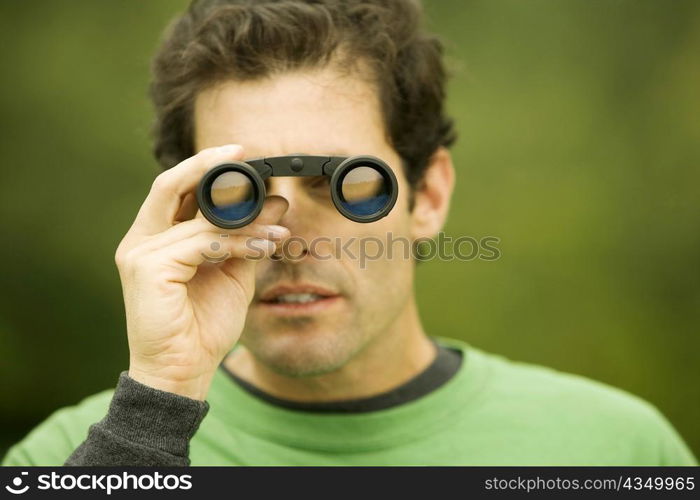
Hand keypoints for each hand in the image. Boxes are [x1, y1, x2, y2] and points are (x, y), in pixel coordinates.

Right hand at [115, 145, 288, 399]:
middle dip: (207, 165)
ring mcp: (139, 253)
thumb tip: (275, 202)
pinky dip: (237, 243)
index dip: (205, 167)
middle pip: (169, 185)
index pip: (175, 189)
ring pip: (198, 220)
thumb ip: (248, 237)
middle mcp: (141, 240)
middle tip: (243, 154)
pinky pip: (202, 243)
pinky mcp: (147, 269)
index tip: (241, 155)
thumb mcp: (233, 272)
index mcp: (156, 238)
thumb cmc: (204, 324)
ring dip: (244, 221)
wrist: (185, 370)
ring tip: (278, 229)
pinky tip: (264, 248)